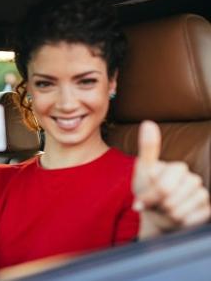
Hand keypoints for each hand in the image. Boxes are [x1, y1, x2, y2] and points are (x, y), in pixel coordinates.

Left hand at [133, 121, 210, 237]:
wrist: (156, 213)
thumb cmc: (147, 190)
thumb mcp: (143, 170)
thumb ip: (148, 148)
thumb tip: (148, 122)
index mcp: (178, 168)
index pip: (162, 187)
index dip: (149, 196)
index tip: (142, 199)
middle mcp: (193, 180)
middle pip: (170, 200)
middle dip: (157, 206)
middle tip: (155, 204)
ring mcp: (202, 195)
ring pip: (180, 211)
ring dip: (166, 215)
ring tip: (164, 210)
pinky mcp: (207, 211)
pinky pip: (190, 221)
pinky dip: (178, 222)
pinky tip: (176, 217)